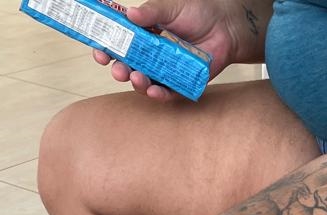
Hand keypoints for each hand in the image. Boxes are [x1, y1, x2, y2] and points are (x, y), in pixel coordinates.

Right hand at [91, 0, 254, 100]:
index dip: (107, 50)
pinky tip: (153, 91)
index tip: (100, 52)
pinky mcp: (181, 82)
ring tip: (136, 78)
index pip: (119, 45)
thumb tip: (130, 15)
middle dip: (119, 70)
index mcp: (143, 36)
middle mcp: (151, 55)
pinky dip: (159, 94)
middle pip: (128, 66)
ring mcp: (165, 70)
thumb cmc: (199, 13)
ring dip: (137, 83)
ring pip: (144, 82)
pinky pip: (167, 93)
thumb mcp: (172, 8)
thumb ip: (151, 12)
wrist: (227, 26)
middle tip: (118, 70)